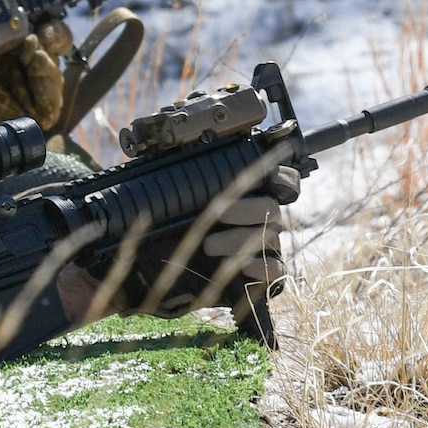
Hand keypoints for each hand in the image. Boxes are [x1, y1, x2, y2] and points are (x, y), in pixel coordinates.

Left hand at [118, 162, 298, 324]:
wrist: (164, 275)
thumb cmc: (171, 231)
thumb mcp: (168, 203)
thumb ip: (174, 181)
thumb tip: (148, 153)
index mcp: (247, 197)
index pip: (280, 180)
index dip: (280, 177)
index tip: (264, 178)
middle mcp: (261, 220)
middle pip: (271, 208)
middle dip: (246, 209)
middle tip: (218, 213)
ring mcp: (265, 247)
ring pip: (270, 237)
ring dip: (239, 239)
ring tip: (208, 246)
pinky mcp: (263, 275)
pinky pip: (275, 268)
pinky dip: (262, 266)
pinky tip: (243, 266)